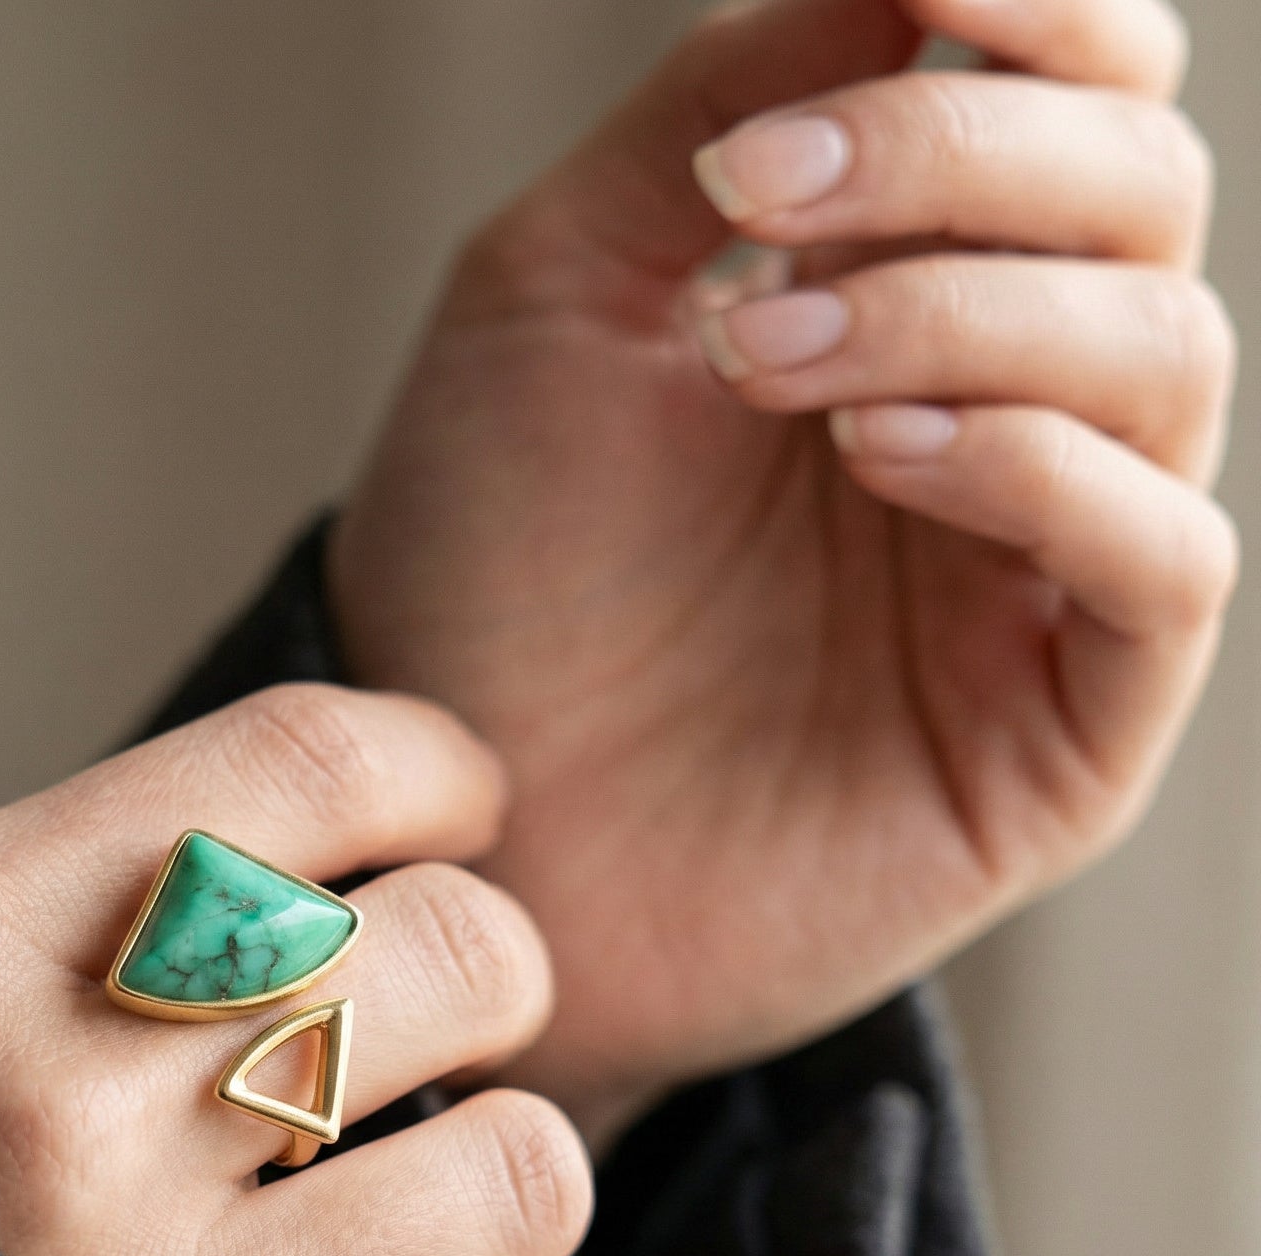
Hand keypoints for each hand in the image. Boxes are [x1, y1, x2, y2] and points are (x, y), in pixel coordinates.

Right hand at [0, 684, 617, 1255]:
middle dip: (489, 970)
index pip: (300, 763)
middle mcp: (52, 1124)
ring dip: (511, 1173)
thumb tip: (323, 865)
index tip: (454, 808)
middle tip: (438, 1023)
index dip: (429, 767)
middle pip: (456, 952)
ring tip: (432, 1201)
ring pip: (518, 1175)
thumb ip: (50, 911)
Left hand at [333, 0, 1237, 1145]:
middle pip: (1134, 199)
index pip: (1074, 97)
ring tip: (764, 354)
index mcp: (909, 292)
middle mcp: (1004, 413)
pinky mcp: (1060, 732)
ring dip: (971, 308)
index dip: (1033, 7)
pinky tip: (878, 454)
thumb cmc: (488, 562)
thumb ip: (727, 95)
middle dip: (961, 155)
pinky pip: (1160, 560)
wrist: (448, 821)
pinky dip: (1041, 468)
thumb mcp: (559, 290)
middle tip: (763, 193)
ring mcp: (1040, 574)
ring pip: (1161, 356)